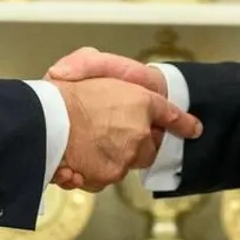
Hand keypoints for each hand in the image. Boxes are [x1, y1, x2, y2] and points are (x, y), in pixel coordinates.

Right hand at [46, 46, 173, 188]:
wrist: (45, 121)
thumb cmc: (62, 92)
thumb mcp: (84, 64)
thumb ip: (102, 70)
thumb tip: (108, 86)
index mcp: (140, 101)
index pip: (169, 114)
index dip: (182, 122)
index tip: (193, 129)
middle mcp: (139, 132)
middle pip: (149, 146)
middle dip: (137, 143)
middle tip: (112, 134)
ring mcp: (126, 156)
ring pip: (126, 162)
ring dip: (111, 156)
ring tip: (85, 144)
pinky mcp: (110, 175)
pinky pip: (104, 175)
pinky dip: (92, 169)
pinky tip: (75, 158)